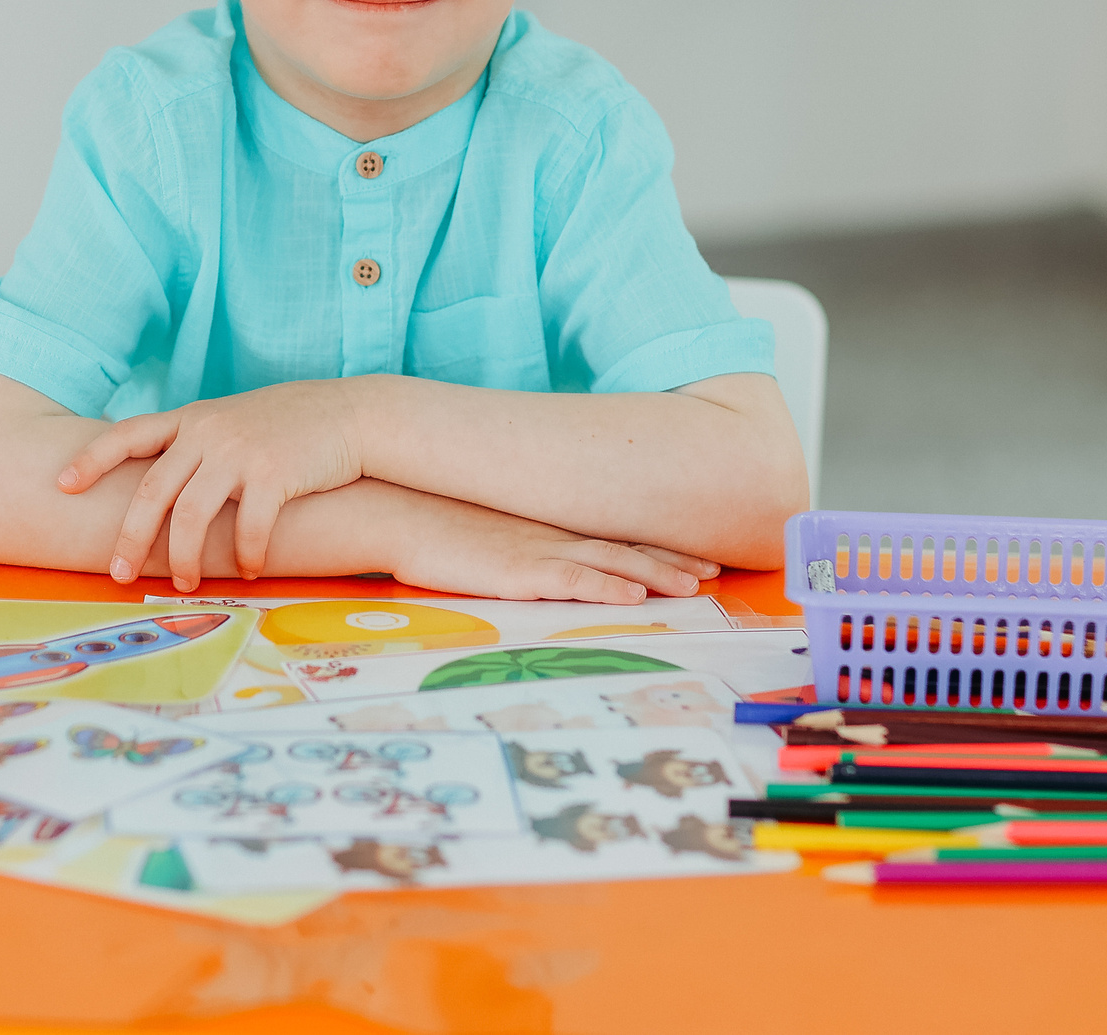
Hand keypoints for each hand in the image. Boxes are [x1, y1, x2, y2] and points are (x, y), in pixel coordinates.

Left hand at [56, 382, 364, 588]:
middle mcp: (208, 432)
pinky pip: (249, 526)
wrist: (351, 413)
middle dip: (131, 538)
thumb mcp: (234, 421)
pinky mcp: (275, 473)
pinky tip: (250, 570)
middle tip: (120, 573)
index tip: (62, 483)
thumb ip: (198, 443)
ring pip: (191, 515)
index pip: (128, 434)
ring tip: (188, 584)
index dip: (92, 459)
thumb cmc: (292, 426)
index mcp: (193, 419)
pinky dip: (246, 555)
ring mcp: (239, 451)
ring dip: (186, 558)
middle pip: (152, 491)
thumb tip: (166, 486)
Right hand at [385, 496, 711, 604]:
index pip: (614, 536)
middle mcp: (550, 534)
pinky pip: (570, 580)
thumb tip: (539, 560)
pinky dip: (605, 587)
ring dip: (654, 574)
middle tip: (713, 571)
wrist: (393, 510)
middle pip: (624, 547)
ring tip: (694, 585)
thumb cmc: (433, 523)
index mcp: (546, 527)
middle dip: (672, 560)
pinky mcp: (516, 570)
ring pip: (610, 563)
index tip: (695, 557)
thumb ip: (519, 543)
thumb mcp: (487, 530)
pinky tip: (633, 596)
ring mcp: (536, 551)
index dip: (658, 548)